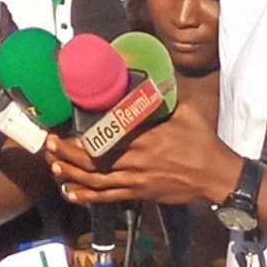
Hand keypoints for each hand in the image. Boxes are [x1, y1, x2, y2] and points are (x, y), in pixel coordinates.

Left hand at [46, 100, 240, 204]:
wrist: (216, 174)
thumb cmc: (202, 140)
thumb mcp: (186, 110)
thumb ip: (167, 92)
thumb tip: (157, 69)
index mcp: (144, 137)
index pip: (105, 137)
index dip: (81, 136)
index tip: (63, 129)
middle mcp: (135, 159)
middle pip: (93, 159)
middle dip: (67, 153)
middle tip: (50, 145)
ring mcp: (135, 179)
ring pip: (96, 180)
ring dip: (72, 173)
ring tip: (53, 165)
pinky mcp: (139, 193)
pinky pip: (108, 197)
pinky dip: (87, 196)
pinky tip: (70, 192)